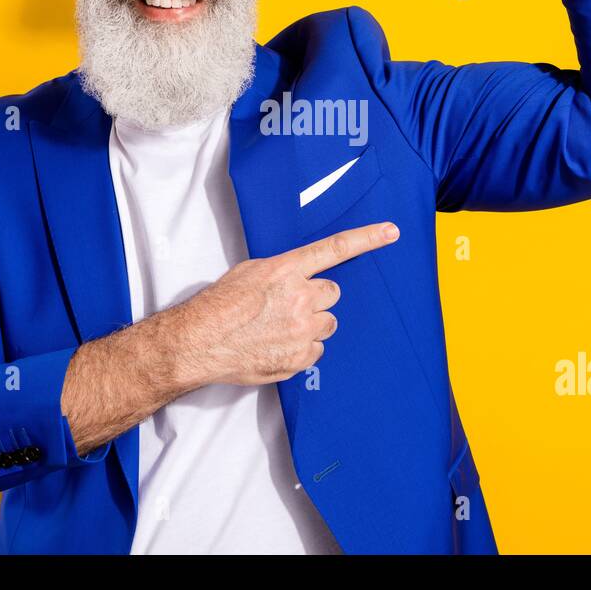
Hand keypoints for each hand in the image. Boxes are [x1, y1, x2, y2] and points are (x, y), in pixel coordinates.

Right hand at [179, 221, 400, 385]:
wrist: (199, 341)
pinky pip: (317, 350)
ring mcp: (302, 329)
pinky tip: (277, 346)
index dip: (367, 239)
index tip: (391, 232)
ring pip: (327, 323)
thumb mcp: (249, 272)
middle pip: (332, 293)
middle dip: (316, 299)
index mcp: (287, 269)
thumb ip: (282, 272)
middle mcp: (300, 296)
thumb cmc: (218, 305)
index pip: (335, 249)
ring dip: (311, 325)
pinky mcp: (300, 357)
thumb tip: (297, 276)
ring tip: (279, 329)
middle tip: (290, 306)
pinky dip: (302, 350)